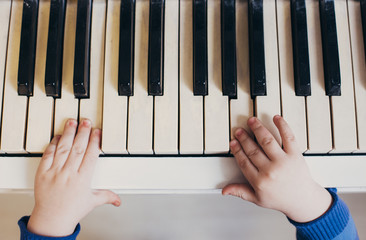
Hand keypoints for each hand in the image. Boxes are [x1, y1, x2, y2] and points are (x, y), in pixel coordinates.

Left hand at [27, 119, 120, 236]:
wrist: (51, 220)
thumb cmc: (71, 211)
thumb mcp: (92, 202)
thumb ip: (107, 196)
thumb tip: (119, 200)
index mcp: (83, 179)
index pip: (91, 155)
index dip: (94, 141)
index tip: (97, 132)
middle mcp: (70, 174)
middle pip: (78, 148)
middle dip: (83, 133)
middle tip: (86, 121)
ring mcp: (55, 172)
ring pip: (64, 148)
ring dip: (69, 134)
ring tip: (72, 122)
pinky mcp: (43, 173)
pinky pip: (48, 155)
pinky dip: (53, 144)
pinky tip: (58, 136)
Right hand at [222, 116, 331, 222]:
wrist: (303, 200)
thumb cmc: (281, 199)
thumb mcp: (257, 199)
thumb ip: (240, 192)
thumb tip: (224, 190)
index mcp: (259, 181)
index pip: (244, 162)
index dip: (237, 150)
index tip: (233, 142)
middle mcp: (270, 170)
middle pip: (253, 150)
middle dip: (244, 138)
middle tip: (239, 130)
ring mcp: (283, 162)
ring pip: (267, 141)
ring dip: (258, 129)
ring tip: (252, 121)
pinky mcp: (295, 155)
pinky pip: (288, 137)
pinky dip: (282, 126)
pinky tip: (276, 118)